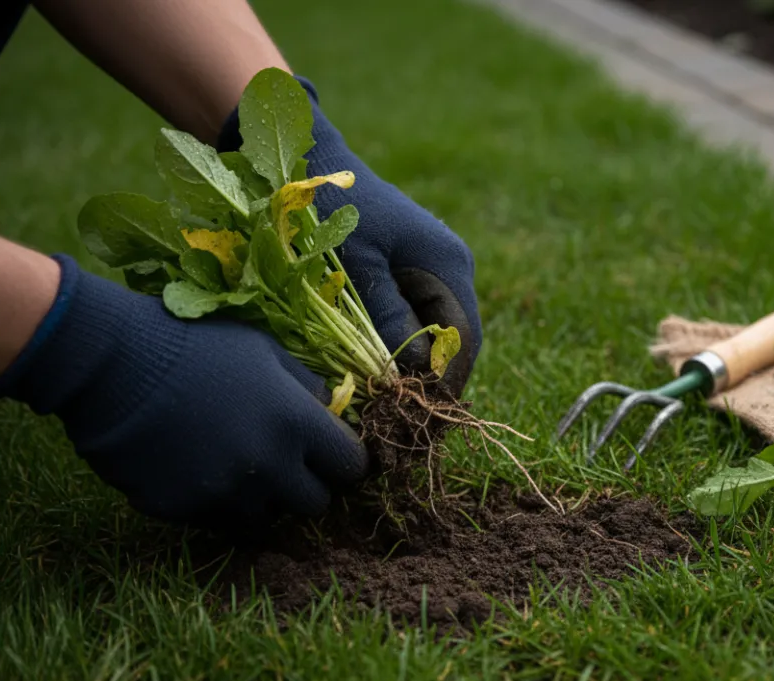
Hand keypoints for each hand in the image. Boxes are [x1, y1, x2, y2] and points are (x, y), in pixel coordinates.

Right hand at [0, 255, 367, 528]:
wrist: (113, 362)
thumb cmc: (195, 344)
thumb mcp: (265, 351)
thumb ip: (306, 388)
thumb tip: (332, 414)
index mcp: (296, 424)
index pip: (350, 467)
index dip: (342, 461)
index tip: (329, 455)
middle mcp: (268, 467)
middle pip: (314, 505)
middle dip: (305, 486)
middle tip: (283, 464)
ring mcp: (224, 494)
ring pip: (265, 519)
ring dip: (259, 498)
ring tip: (235, 464)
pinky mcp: (183, 511)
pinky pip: (214, 518)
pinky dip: (212, 500)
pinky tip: (194, 467)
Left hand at [217, 76, 482, 397]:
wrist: (311, 160)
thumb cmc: (330, 211)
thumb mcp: (355, 271)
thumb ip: (387, 322)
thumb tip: (413, 377)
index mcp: (447, 265)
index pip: (462, 343)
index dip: (444, 387)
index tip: (419, 424)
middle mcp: (453, 268)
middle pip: (456, 344)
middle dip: (433, 384)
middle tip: (402, 427)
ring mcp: (437, 269)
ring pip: (439, 335)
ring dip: (419, 370)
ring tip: (391, 409)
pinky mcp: (416, 271)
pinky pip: (421, 319)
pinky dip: (406, 348)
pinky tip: (383, 374)